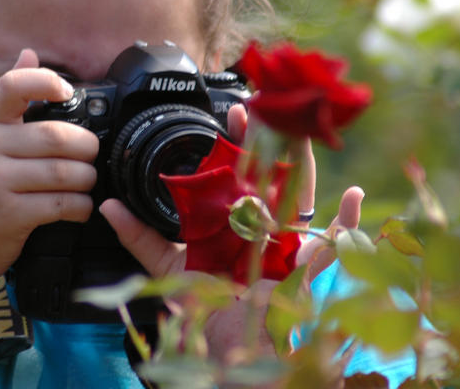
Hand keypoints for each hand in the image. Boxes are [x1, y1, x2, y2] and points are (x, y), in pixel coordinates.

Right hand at [0, 49, 98, 282]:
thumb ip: (8, 103)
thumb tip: (28, 53)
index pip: (12, 87)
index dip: (45, 81)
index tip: (66, 92)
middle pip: (56, 136)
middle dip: (86, 147)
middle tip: (91, 155)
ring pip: (64, 172)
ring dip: (87, 179)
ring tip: (86, 183)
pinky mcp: (8, 214)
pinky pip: (62, 204)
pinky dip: (80, 207)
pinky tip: (78, 208)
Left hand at [101, 102, 364, 367]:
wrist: (227, 352)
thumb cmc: (203, 310)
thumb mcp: (169, 268)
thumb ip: (140, 238)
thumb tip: (106, 206)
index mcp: (235, 221)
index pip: (241, 173)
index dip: (240, 143)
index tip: (235, 113)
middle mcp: (264, 226)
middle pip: (272, 174)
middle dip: (271, 141)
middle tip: (266, 107)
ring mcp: (289, 243)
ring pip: (303, 195)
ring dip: (304, 162)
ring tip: (304, 128)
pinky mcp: (308, 270)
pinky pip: (335, 244)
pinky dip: (348, 222)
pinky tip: (353, 194)